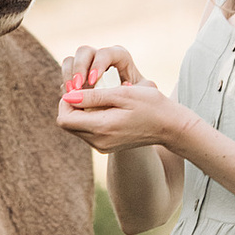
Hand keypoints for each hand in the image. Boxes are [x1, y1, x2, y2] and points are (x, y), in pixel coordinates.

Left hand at [56, 49, 189, 155]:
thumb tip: (68, 96)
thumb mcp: (122, 94)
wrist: (170, 127)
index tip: (80, 87)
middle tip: (88, 90)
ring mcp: (102, 146)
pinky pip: (87, 132)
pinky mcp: (106, 147)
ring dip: (80, 112)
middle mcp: (98, 142)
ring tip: (99, 98)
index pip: (64, 119)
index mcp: (101, 128)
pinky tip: (105, 107)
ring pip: (76, 128)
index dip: (65, 101)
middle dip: (71, 106)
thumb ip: (93, 96)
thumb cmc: (150, 105)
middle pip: (67, 124)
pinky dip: (89, 118)